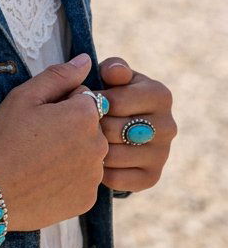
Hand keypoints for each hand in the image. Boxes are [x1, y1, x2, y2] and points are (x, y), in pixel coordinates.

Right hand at [0, 55, 108, 232]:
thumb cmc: (4, 138)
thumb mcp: (24, 97)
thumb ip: (59, 75)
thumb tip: (86, 59)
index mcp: (84, 115)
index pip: (84, 96)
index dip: (60, 103)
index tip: (39, 116)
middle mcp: (98, 145)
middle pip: (90, 126)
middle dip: (70, 127)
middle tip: (37, 138)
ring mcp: (94, 175)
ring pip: (87, 153)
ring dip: (71, 152)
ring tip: (39, 160)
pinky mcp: (87, 199)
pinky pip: (83, 180)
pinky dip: (69, 178)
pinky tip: (44, 179)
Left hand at [85, 57, 177, 192]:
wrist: (122, 127)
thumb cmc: (112, 94)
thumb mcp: (112, 75)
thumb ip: (112, 68)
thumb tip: (112, 73)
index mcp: (160, 94)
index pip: (116, 102)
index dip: (92, 102)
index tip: (82, 101)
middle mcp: (168, 125)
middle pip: (113, 130)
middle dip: (92, 127)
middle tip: (79, 123)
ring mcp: (162, 154)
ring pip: (113, 156)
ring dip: (93, 150)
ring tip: (84, 140)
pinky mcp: (152, 177)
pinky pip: (116, 179)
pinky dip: (99, 172)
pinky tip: (94, 159)